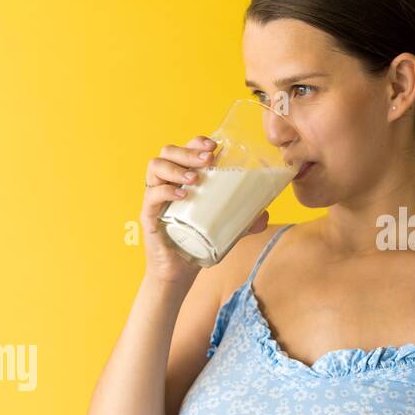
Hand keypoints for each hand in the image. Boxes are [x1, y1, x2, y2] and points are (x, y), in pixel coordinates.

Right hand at [141, 136, 269, 284]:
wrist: (178, 272)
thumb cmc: (196, 243)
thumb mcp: (224, 228)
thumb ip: (243, 220)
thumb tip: (266, 215)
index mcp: (181, 179)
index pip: (184, 149)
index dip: (196, 142)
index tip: (214, 146)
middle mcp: (166, 183)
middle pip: (168, 152)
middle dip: (189, 151)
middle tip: (208, 160)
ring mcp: (155, 198)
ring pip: (155, 166)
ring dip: (177, 168)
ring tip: (195, 178)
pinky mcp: (148, 215)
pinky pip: (151, 195)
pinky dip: (165, 191)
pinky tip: (182, 196)